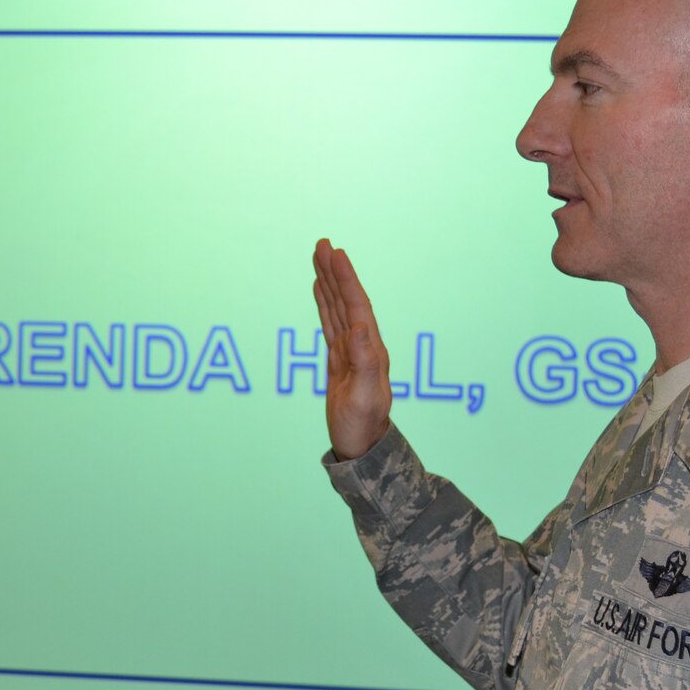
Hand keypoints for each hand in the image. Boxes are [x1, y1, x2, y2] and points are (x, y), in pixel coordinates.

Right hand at [312, 239, 391, 460]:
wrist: (362, 446)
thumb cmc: (363, 425)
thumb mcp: (363, 396)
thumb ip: (364, 361)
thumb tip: (358, 327)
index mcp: (370, 349)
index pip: (356, 306)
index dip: (346, 279)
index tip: (335, 254)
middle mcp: (362, 344)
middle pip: (346, 300)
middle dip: (335, 271)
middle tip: (322, 244)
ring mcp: (350, 350)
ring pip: (337, 308)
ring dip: (329, 282)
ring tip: (319, 258)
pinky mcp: (339, 359)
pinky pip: (330, 324)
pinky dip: (324, 303)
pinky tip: (320, 290)